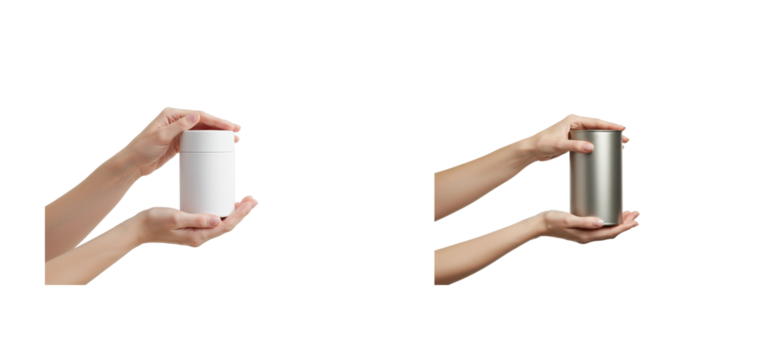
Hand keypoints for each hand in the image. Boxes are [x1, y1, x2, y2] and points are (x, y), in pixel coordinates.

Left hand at [123, 106, 242, 177]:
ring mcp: (177, 131)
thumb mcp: (160, 136)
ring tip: (231, 139)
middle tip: (236, 132)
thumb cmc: (141, 149)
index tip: (230, 126)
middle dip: (221, 126)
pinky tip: (216, 144)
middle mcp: (176, 120)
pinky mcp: (178, 142)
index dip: (217, 120)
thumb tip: (195, 116)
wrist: (132, 164)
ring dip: (216, 134)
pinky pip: (197, 140)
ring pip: (202, 131)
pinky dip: (208, 141)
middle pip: (203, 121)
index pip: (199, 116)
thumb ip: (178, 126)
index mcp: (171, 114)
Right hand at [132, 195, 258, 248]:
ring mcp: (196, 234)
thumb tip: (217, 220)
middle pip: (228, 225)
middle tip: (254, 200)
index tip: (250, 203)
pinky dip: (224, 213)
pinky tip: (227, 206)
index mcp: (198, 236)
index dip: (241, 214)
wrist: (137, 229)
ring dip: (235, 213)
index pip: (226, 226)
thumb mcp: (175, 217)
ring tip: (246, 202)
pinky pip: (214, 222)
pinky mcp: (193, 228)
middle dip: (242, 213)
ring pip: (222, 224)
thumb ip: (196, 219)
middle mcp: (200, 237)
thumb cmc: (153, 221)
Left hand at [529, 113, 629, 162]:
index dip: (610, 125)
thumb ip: (575, 146)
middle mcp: (574, 124)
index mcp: (572, 120)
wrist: (531, 150)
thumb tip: (591, 148)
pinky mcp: (572, 141)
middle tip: (626, 139)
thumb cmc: (542, 143)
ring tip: (620, 145)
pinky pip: (588, 141)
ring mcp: (573, 132)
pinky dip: (597, 144)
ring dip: (606, 139)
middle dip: (612, 133)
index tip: (622, 128)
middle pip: (598, 128)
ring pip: (594, 134)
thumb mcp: (559, 144)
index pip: (596, 122)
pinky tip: (604, 149)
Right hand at [538, 209, 640, 244]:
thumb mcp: (568, 219)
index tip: (636, 221)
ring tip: (629, 215)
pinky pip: (601, 229)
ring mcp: (585, 235)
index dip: (626, 227)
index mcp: (587, 236)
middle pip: (612, 233)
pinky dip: (610, 222)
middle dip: (626, 224)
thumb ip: (584, 221)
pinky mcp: (582, 230)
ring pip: (608, 231)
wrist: (540, 225)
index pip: (612, 233)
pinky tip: (610, 216)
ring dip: (619, 223)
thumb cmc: (552, 221)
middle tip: (637, 215)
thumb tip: (601, 222)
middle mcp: (588, 238)